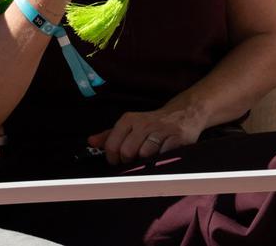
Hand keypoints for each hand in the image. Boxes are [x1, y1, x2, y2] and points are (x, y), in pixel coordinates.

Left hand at [87, 106, 206, 165]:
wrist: (183, 113)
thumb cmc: (152, 122)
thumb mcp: (130, 124)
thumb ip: (110, 134)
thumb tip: (91, 142)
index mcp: (129, 119)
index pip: (112, 144)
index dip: (112, 158)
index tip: (117, 162)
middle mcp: (144, 123)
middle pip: (127, 151)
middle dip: (128, 162)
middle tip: (133, 163)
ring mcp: (161, 130)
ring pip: (144, 154)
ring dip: (144, 162)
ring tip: (147, 160)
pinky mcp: (177, 138)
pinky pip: (163, 156)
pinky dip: (160, 161)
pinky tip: (160, 158)